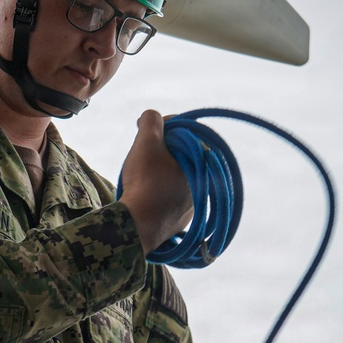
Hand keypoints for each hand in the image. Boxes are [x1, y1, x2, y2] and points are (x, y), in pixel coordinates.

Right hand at [119, 110, 192, 254]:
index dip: (162, 126)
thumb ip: (152, 121)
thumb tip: (152, 116)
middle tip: (140, 152)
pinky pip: (170, 197)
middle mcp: (204, 185)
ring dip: (159, 170)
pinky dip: (158, 191)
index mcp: (203, 164)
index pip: (185, 133)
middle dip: (159, 150)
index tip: (144, 130)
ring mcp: (193, 204)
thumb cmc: (145, 182)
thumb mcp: (146, 143)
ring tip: (139, 174)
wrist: (137, 226)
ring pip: (174, 176)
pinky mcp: (180, 220)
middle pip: (179, 155)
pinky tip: (142, 193)